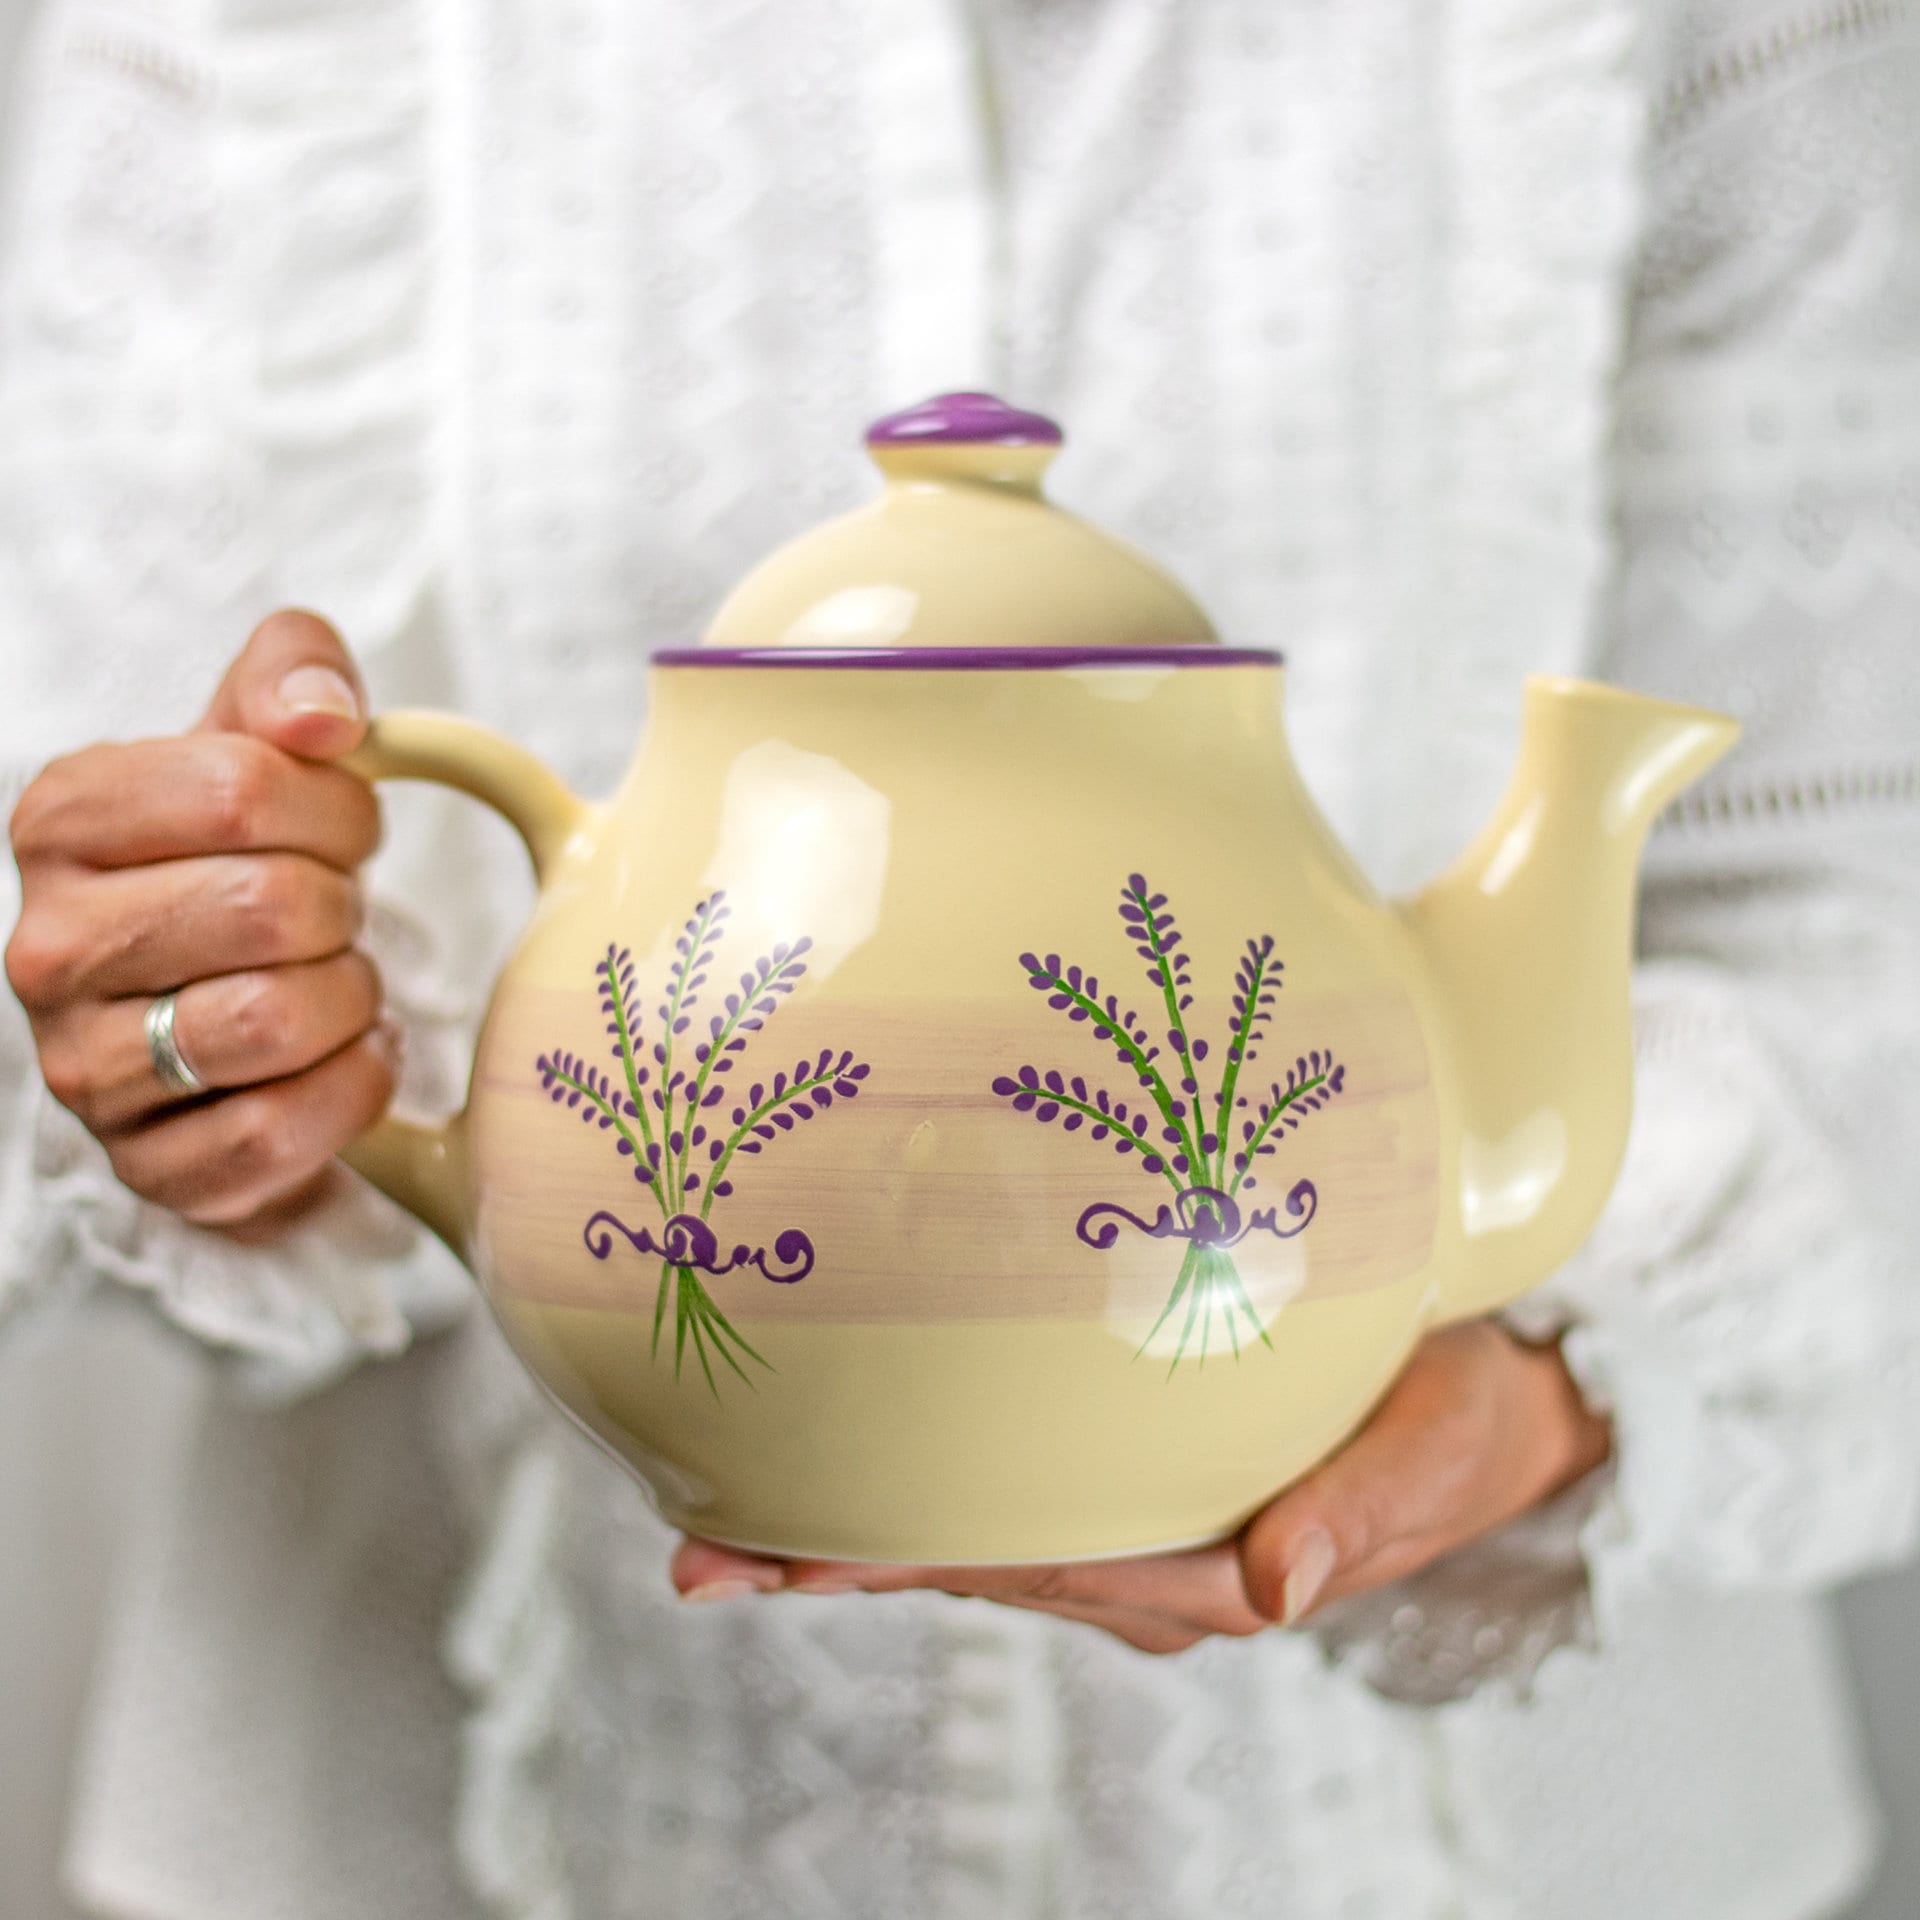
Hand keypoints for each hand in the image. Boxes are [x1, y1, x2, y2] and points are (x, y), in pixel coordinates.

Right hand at [6, 610, 397, 1234]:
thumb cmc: (253, 861)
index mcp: (64, 817)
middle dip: (344, 909)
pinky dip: (348, 1091)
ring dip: (349, 1001)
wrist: (246, 1004)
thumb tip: (322, 714)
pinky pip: (278, 1133)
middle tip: (336, 918)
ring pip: (273, 1023)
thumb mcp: (268, 742)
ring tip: (336, 986)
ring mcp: (83, 1066)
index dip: (336, 809)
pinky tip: (340, 1060)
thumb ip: (297, 676)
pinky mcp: (147, 1164)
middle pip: (270, 908)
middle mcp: (47, 944)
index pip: (243, 790)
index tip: (342, 831)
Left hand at [669, 1319, 1612, 1654]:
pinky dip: (933, 1473)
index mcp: (1198, 1576)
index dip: (893, 1566)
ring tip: (735, 1517)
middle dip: (833, 1563)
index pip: (1017, 1567)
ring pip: (976, 1529)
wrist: (1502, 1405)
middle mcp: (1146, 1564)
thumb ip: (1356, 1514)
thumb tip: (1278, 1586)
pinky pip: (1017, 1485)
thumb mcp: (1427, 1458)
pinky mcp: (1141, 1475)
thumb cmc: (1463, 1425)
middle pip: (965, 1561)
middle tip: (697, 1558)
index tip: (777, 1562)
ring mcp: (1138, 1525)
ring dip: (862, 1524)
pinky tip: (870, 1446)